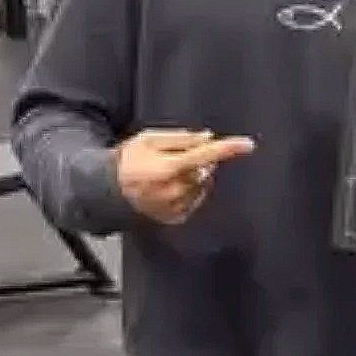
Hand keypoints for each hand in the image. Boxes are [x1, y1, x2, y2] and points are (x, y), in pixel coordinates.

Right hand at [114, 128, 255, 225]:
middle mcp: (175, 190)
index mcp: (168, 168)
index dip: (228, 149)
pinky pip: (196, 200)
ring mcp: (176, 207)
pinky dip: (190, 191)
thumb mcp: (150, 139)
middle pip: (206, 170)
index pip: (206, 155)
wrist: (108, 189)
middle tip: (176, 158)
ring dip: (195, 177)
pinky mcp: (176, 217)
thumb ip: (181, 138)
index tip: (248, 144)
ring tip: (170, 173)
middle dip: (200, 161)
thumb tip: (208, 138)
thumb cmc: (129, 160)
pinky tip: (171, 187)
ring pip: (202, 185)